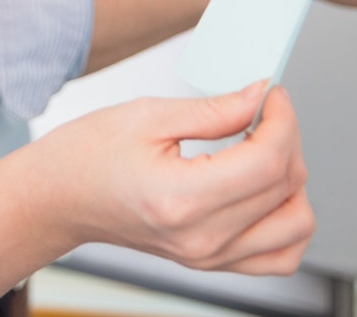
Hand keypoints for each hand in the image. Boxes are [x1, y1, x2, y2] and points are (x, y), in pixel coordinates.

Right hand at [40, 84, 313, 275]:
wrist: (60, 198)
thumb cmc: (88, 156)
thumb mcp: (148, 115)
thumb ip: (214, 110)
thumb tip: (259, 97)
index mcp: (182, 199)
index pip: (267, 162)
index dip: (282, 119)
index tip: (271, 94)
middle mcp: (201, 238)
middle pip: (285, 188)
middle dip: (286, 137)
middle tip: (262, 110)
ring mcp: (209, 257)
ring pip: (296, 225)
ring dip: (293, 182)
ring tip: (264, 150)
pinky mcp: (213, 262)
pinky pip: (281, 254)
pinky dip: (287, 220)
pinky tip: (266, 190)